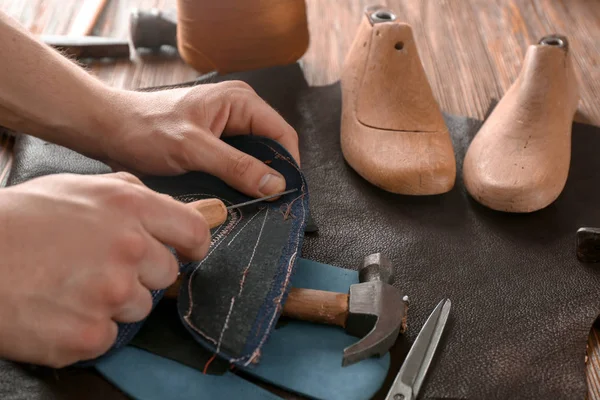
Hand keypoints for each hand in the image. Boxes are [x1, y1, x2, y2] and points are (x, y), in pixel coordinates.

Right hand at [0, 172, 209, 367]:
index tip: (184, 252)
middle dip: (142, 274)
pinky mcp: (88, 333)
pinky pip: (109, 336)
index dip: (192, 245)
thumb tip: (179, 208)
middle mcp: (129, 248)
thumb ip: (134, 196)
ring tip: (71, 286)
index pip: (193, 232)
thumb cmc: (20, 220)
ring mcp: (111, 294)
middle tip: (100, 267)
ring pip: (140, 308)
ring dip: (114, 303)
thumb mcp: (81, 188)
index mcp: (130, 207)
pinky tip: (58, 310)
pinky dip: (87, 329)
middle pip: (168, 275)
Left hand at [99, 81, 299, 197]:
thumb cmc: (144, 129)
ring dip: (252, 182)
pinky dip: (236, 182)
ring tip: (249, 205)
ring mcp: (226, 128)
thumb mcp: (193, 149)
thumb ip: (236, 166)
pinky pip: (236, 165)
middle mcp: (238, 111)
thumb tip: (275, 185)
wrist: (108, 130)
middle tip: (267, 206)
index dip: (288, 166)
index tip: (284, 197)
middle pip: (271, 149)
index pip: (282, 135)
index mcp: (240, 101)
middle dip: (270, 177)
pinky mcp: (213, 144)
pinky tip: (230, 198)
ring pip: (254, 160)